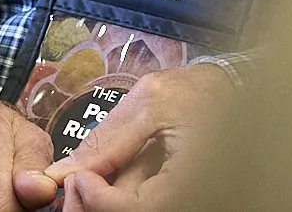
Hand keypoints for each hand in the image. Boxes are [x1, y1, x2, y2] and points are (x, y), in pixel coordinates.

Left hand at [42, 63, 232, 211]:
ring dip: (107, 190)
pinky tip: (120, 168)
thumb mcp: (151, 101)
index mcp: (192, 177)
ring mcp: (179, 197)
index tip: (78, 176)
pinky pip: (139, 201)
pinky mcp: (172, 196)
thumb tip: (65, 170)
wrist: (226, 93)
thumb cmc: (199, 92)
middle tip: (76, 174)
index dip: (99, 200)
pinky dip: (121, 188)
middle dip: (94, 196)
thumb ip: (109, 138)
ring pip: (129, 206)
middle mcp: (188, 195)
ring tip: (105, 161)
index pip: (136, 211)